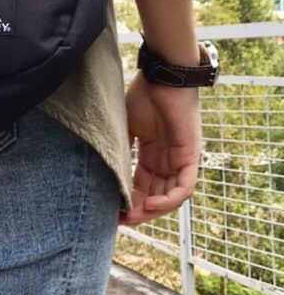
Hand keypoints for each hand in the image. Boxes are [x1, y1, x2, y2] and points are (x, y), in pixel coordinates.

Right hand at [120, 71, 201, 225]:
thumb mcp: (125, 127)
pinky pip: (184, 187)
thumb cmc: (144, 95)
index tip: (110, 210)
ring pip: (170, 196)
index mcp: (152, 155)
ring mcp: (180, 159)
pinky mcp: (191, 156)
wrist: (162, 75)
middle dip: (138, 210)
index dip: (127, 199)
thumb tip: (102, 171)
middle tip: (119, 219)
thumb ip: (119, 149)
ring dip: (152, 210)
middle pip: (155, 195)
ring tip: (133, 215)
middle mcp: (168, 161)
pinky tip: (150, 204)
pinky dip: (168, 199)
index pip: (141, 185)